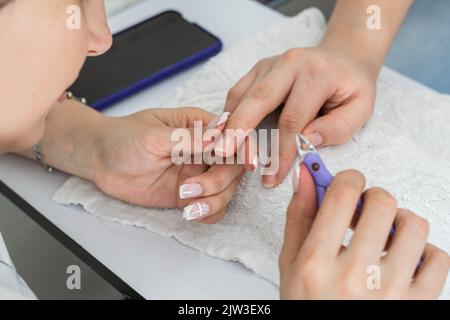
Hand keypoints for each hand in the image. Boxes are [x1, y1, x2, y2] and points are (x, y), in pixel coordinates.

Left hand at [92, 107, 243, 223]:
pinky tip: (190, 213)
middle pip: (234, 168)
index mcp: (200, 126)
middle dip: (219, 182)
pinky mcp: (189, 194)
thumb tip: (221, 133)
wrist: (100, 161)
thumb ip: (189, 138)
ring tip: (188, 205)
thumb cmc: (123, 138)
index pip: (233, 136)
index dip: (245, 149)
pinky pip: (211, 206)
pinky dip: (208, 213)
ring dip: (214, 201)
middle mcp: (204, 150)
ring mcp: (198, 173)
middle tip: (191, 188)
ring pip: (226, 190)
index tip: (249, 164)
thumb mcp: (154, 135)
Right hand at [218, 46, 376, 187]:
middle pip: (257, 99)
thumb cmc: (351, 86)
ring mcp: (270, 64)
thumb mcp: (361, 108)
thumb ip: (338, 127)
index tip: (271, 178)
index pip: (292, 119)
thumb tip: (306, 141)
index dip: (279, 151)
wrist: (344, 56)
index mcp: (316, 73)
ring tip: (219, 149)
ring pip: (241, 95)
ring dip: (229, 124)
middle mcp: (289, 63)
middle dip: (238, 129)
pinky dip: (228, 113)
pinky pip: (237, 91)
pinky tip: (224, 134)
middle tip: (223, 153)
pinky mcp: (258, 69)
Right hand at [279, 166, 449, 298]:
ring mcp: (389, 293)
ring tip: (386, 235)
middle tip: (365, 210)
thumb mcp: (290, 263)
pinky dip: (423, 252)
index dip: (348, 178)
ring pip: (414, 226)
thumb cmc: (308, 307)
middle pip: (382, 204)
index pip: (342, 196)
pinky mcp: (416, 305)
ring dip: (399, 222)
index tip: (348, 184)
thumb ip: (299, 217)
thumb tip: (305, 178)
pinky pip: (437, 259)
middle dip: (373, 198)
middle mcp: (353, 278)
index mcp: (316, 263)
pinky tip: (403, 260)